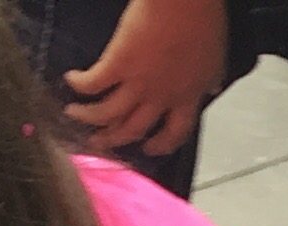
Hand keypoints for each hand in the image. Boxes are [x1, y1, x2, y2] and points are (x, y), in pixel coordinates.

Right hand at [64, 0, 226, 154]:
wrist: (183, 2)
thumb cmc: (202, 21)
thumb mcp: (215, 60)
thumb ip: (208, 79)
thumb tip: (210, 87)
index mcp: (187, 97)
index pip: (175, 133)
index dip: (162, 146)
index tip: (150, 149)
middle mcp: (160, 98)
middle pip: (134, 129)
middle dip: (114, 140)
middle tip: (100, 144)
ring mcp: (137, 83)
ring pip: (108, 114)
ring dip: (89, 118)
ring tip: (74, 115)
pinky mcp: (118, 63)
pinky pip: (94, 83)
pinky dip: (80, 84)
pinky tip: (72, 79)